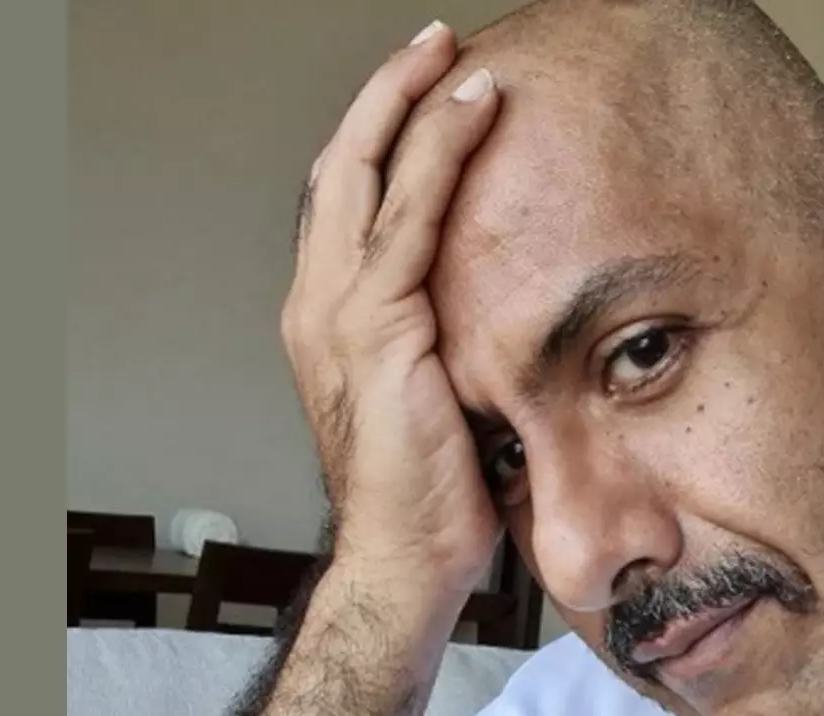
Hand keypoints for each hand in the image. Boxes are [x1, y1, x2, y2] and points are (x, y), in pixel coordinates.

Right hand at [281, 23, 501, 603]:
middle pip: (341, 167)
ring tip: (455, 53)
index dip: (380, 138)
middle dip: (385, 96)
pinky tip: (475, 109)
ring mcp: (339, 311)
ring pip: (368, 175)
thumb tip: (504, 298)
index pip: (346, 202)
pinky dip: (440, 154)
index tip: (426, 92)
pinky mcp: (376, 327)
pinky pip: (409, 217)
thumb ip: (445, 335)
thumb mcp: (436, 392)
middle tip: (434, 42)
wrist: (406, 557)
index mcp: (330, 316)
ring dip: (414, 104)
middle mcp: (319, 302)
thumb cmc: (431, 488)